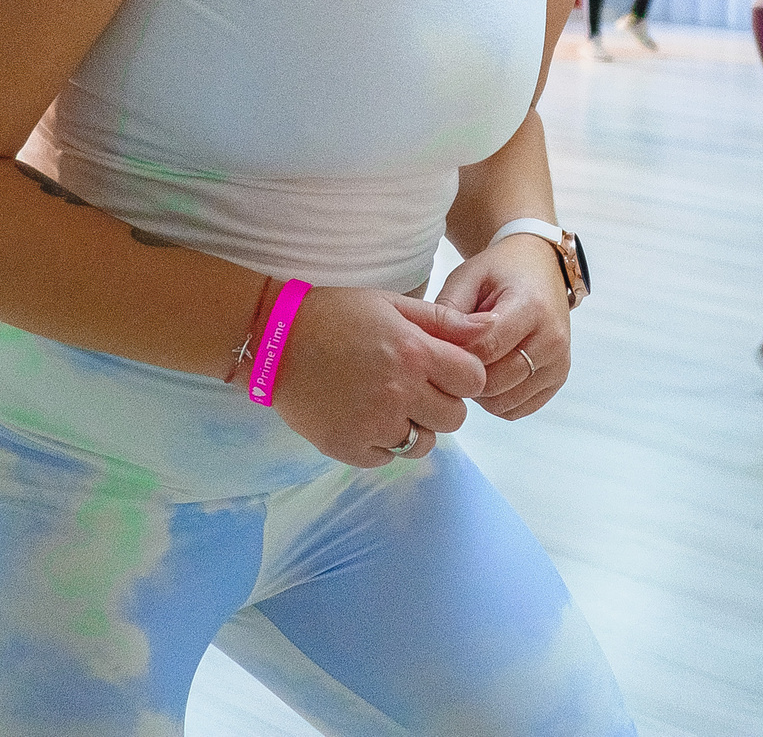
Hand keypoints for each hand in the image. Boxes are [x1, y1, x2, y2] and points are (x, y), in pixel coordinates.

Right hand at [269, 287, 490, 467]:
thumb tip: (490, 328)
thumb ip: (443, 320)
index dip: (463, 375)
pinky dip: (382, 443)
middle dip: (442, 404)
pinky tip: (364, 418)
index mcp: (414, 352)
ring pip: (422, 444)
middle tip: (415, 388)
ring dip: (414, 427)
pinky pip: (387, 458)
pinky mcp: (347, 448)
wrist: (273, 340)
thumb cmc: (335, 314)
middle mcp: (399, 392)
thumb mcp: (391, 304)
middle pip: (454, 418)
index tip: (444, 370)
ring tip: (388, 405)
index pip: (473, 380)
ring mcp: (372, 424)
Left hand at [435, 233, 569, 420]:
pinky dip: (495, 400)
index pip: (485, 350)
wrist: (541, 270)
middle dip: (464, 375)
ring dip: (479, 392)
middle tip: (452, 356)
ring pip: (502, 403)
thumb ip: (448, 313)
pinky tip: (490, 372)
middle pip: (494, 383)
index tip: (440, 344)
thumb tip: (434, 352)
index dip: (455, 353)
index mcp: (532, 307)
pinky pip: (515, 410)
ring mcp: (558, 364)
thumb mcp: (467, 277)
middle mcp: (553, 339)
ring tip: (473, 362)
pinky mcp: (557, 381)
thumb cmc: (501, 271)